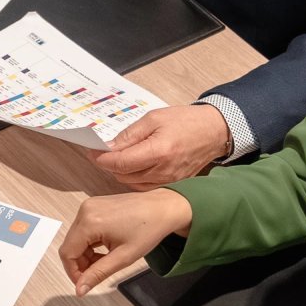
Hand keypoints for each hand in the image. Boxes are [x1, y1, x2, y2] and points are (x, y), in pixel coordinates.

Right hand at [58, 190, 193, 294]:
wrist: (163, 209)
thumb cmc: (148, 229)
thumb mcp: (123, 257)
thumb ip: (97, 274)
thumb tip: (80, 289)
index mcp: (90, 222)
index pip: (67, 253)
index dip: (73, 272)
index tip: (83, 284)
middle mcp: (85, 210)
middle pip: (70, 245)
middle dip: (81, 263)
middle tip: (98, 273)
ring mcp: (89, 206)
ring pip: (76, 238)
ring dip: (86, 254)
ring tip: (106, 260)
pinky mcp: (94, 205)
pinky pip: (84, 229)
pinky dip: (91, 242)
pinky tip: (106, 248)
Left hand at [85, 105, 231, 189]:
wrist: (214, 132)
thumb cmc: (186, 121)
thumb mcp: (154, 119)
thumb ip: (129, 135)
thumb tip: (108, 147)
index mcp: (158, 152)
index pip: (121, 163)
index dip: (102, 159)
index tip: (92, 151)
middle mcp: (163, 171)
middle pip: (123, 176)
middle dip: (108, 165)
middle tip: (101, 152)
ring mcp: (169, 181)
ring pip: (131, 184)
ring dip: (120, 172)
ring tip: (116, 158)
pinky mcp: (172, 185)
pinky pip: (144, 187)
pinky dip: (133, 179)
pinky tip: (132, 167)